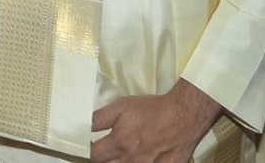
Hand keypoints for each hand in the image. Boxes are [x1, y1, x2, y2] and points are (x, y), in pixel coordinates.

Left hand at [90, 80, 220, 162]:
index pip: (93, 157)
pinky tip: (135, 158)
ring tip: (119, 154)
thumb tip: (81, 124)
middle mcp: (132, 161)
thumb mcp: (121, 107)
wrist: (184, 116)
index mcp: (120, 144)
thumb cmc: (154, 110)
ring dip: (117, 162)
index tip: (88, 146)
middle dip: (101, 159)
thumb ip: (99, 118)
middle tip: (102, 150)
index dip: (87, 152)